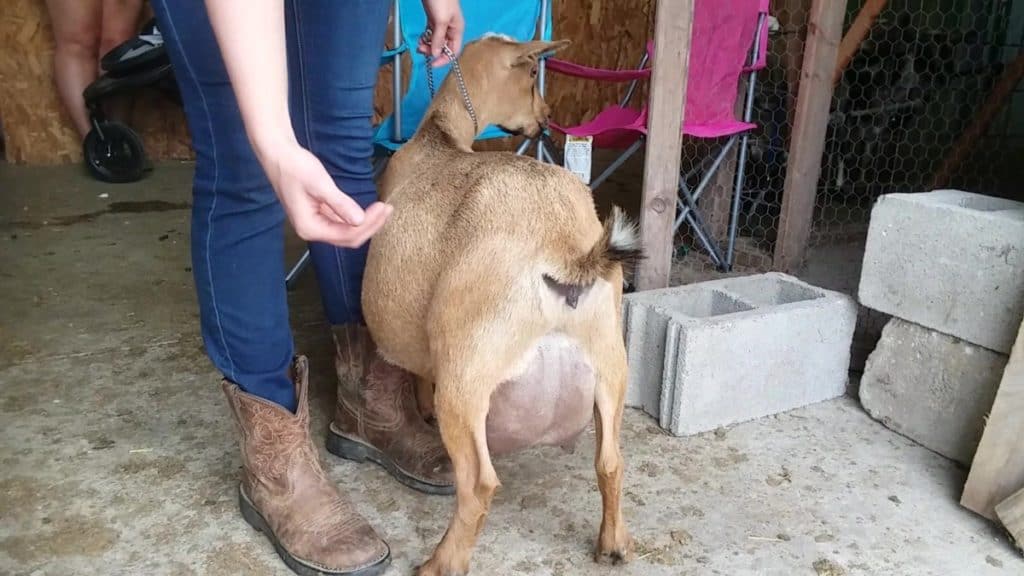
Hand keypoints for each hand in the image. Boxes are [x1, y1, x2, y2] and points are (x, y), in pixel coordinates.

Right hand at [261, 142, 392, 247]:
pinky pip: (342, 221)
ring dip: (366, 222)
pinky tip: (369, 208)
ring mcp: (315, 223)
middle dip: (370, 225)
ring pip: (346, 231)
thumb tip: (359, 220)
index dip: (368, 224)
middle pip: (348, 237)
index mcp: (309, 227)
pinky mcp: (319, 214)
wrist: (278, 154)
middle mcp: (312, 230)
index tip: (383, 208)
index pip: (346, 235)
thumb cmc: (295, 167)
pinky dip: (356, 216)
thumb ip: (340, 204)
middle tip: (387, 209)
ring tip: (383, 209)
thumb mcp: (320, 184)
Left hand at [418, 0, 463, 66]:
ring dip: (428, 46)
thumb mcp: (441, 21)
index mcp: (456, 30)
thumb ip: (438, 38)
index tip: (433, 64)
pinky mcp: (433, 20)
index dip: (444, 59)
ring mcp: (441, 25)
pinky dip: (425, 38)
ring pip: (435, 41)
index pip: (453, 51)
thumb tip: (436, 54)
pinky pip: (430, 34)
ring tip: (419, 45)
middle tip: (422, 50)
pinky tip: (420, 39)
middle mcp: (450, 29)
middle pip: (443, 48)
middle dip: (433, 51)